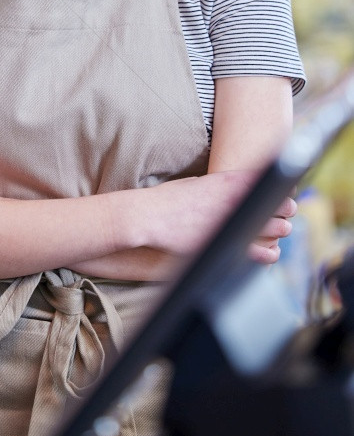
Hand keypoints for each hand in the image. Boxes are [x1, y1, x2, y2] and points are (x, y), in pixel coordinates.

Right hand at [142, 172, 295, 264]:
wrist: (149, 217)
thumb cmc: (170, 199)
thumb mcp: (197, 182)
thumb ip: (220, 184)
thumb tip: (236, 186)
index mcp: (229, 181)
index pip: (270, 181)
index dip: (282, 188)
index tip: (285, 193)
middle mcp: (236, 200)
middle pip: (281, 205)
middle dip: (285, 210)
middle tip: (285, 214)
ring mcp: (233, 224)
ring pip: (276, 228)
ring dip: (280, 231)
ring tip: (278, 231)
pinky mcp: (226, 245)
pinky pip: (261, 252)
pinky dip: (269, 253)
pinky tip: (270, 253)